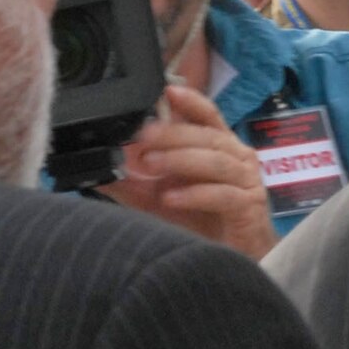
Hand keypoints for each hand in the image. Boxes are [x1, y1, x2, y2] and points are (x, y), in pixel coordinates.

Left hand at [99, 84, 278, 259]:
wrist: (237, 259)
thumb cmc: (203, 222)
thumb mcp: (161, 198)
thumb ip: (134, 183)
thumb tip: (100, 171)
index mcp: (219, 147)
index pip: (207, 115)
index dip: (191, 101)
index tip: (168, 90)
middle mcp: (236, 157)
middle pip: (207, 135)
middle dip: (173, 133)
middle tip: (143, 136)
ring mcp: (246, 180)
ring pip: (215, 161)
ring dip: (180, 160)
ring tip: (150, 164)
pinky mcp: (249, 206)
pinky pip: (223, 194)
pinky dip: (195, 194)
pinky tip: (171, 198)